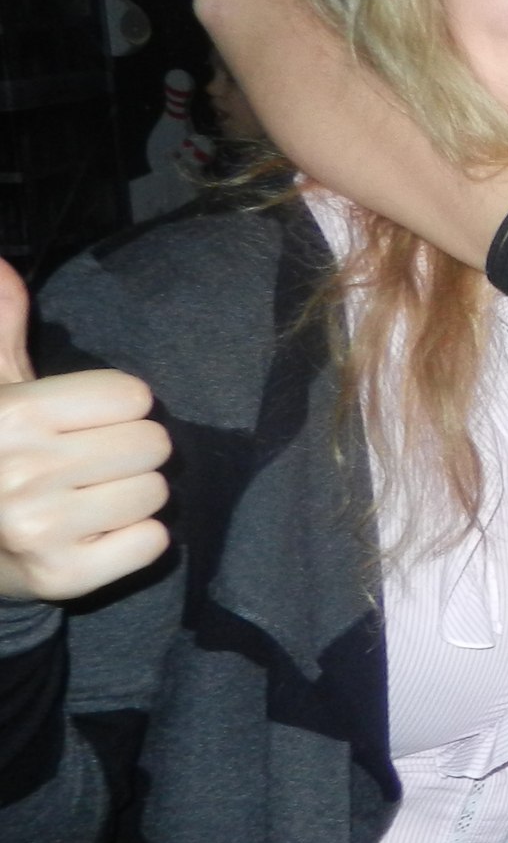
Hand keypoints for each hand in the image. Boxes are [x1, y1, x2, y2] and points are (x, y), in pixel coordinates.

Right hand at [0, 261, 172, 601]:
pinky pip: (153, 542)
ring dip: (131, 497)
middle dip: (127, 453)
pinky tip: (91, 538)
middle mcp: (22, 471)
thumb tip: (1, 265)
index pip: (134, 397)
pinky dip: (133, 542)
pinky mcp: (63, 578)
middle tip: (84, 469)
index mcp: (11, 416)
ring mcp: (41, 529)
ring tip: (84, 503)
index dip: (117, 410)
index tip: (83, 425)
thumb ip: (1, 329)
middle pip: (152, 443)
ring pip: (156, 492)